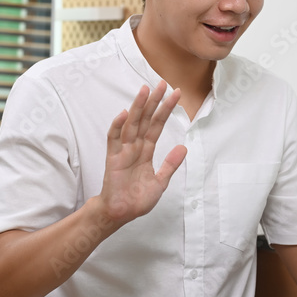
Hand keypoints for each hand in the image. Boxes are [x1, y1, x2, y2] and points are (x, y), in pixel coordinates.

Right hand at [99, 81, 186, 225]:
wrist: (120, 213)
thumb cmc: (137, 199)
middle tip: (162, 83)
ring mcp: (123, 151)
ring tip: (145, 90)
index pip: (157, 125)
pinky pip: (114, 140)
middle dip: (154, 101)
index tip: (175, 94)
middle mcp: (135, 147)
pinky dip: (117, 126)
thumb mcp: (160, 182)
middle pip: (145, 119)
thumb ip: (170, 165)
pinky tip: (123, 114)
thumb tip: (184, 148)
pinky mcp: (113, 159)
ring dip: (138, 107)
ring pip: (131, 124)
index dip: (166, 110)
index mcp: (146, 150)